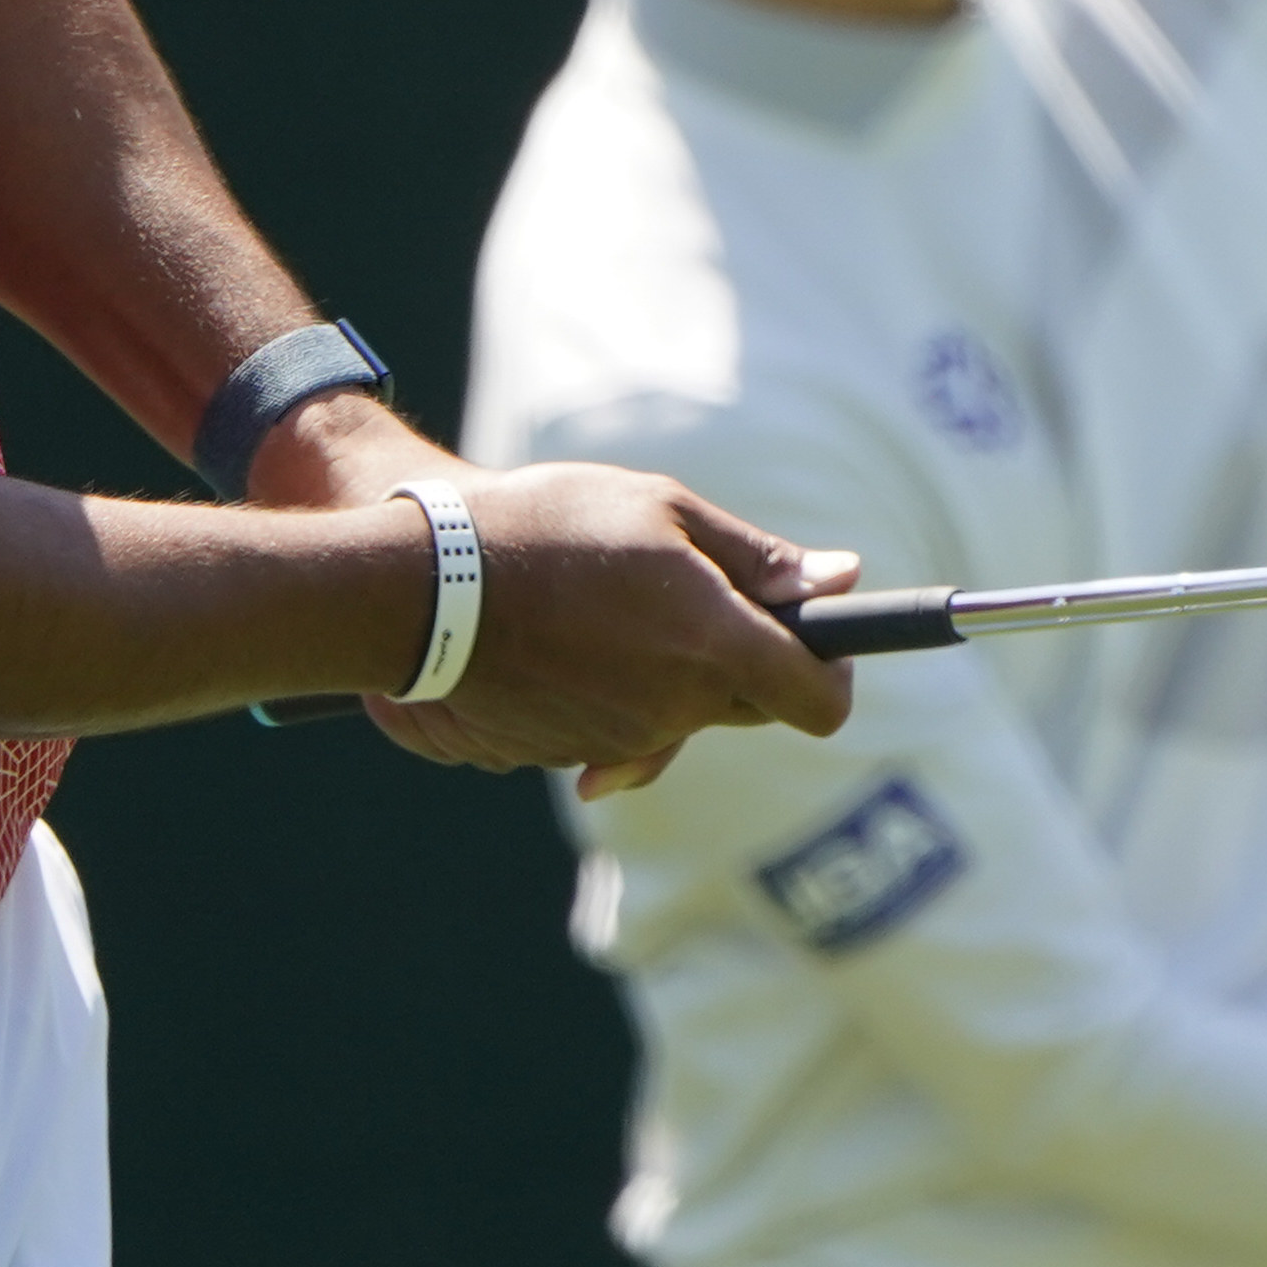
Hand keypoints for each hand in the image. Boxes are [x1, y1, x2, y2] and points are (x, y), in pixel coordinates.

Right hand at [351, 464, 857, 794]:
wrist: (424, 587)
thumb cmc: (549, 528)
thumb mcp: (664, 511)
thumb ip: (758, 557)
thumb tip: (843, 578)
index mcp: (714, 646)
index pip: (819, 702)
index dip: (833, 673)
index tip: (818, 637)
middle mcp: (677, 709)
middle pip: (755, 707)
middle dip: (750, 661)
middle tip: (699, 593)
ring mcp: (622, 741)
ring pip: (685, 719)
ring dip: (676, 673)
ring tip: (616, 604)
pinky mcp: (571, 755)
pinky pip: (625, 734)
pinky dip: (618, 694)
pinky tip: (575, 642)